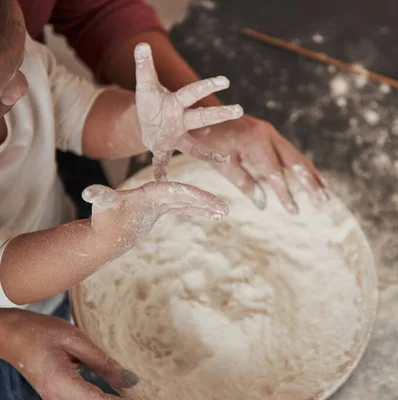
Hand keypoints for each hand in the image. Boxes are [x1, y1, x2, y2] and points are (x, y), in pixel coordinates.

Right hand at [0, 309, 136, 399]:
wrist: (10, 335)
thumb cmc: (39, 332)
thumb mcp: (76, 341)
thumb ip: (104, 362)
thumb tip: (130, 380)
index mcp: (63, 386)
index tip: (147, 398)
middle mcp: (58, 398)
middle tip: (147, 393)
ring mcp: (57, 398)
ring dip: (111, 398)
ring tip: (136, 391)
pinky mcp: (58, 394)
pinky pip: (84, 399)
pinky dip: (101, 396)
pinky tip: (118, 388)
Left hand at [82, 181, 227, 246]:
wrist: (103, 231)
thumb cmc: (104, 220)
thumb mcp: (103, 206)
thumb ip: (100, 196)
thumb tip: (88, 192)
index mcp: (151, 190)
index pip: (177, 190)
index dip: (194, 196)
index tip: (210, 203)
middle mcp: (159, 192)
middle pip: (187, 194)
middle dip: (206, 201)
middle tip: (225, 208)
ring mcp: (163, 200)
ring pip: (189, 201)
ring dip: (207, 206)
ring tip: (225, 212)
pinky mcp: (164, 207)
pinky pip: (186, 207)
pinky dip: (200, 211)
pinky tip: (215, 216)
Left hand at [133, 42, 242, 180]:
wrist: (146, 121)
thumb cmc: (151, 101)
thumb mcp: (145, 84)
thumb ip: (144, 66)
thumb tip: (141, 44)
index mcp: (177, 103)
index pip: (193, 92)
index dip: (208, 85)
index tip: (225, 80)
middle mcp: (182, 120)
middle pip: (202, 117)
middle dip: (220, 114)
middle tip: (239, 109)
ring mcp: (176, 137)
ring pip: (194, 147)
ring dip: (208, 155)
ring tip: (224, 160)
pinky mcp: (164, 149)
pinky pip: (163, 161)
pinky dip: (161, 170)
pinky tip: (160, 180)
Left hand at [189, 115, 328, 213]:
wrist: (200, 111)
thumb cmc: (206, 139)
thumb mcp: (221, 162)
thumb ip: (243, 181)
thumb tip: (263, 204)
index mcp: (254, 141)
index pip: (274, 173)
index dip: (285, 193)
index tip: (294, 211)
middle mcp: (267, 134)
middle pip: (294, 162)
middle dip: (309, 182)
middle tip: (323, 201)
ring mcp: (270, 133)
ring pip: (296, 156)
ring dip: (312, 175)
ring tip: (325, 194)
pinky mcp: (269, 134)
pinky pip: (290, 152)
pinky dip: (304, 166)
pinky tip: (316, 177)